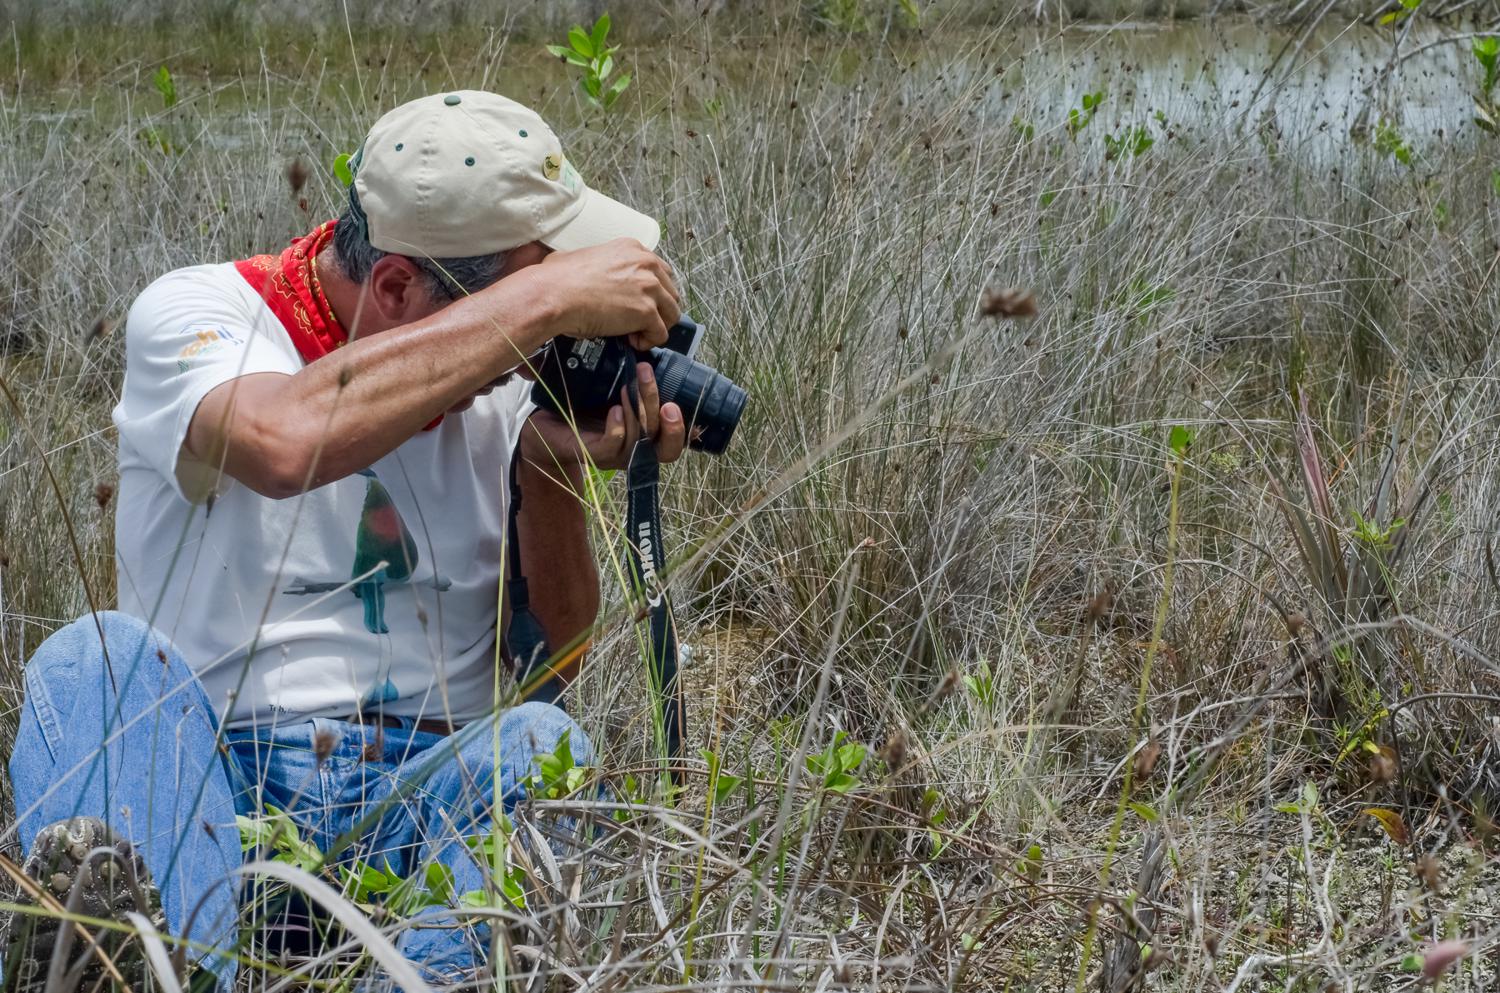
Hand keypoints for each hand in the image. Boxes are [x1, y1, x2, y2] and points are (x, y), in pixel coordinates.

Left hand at [520, 362, 687, 472]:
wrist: (545, 425)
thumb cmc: (581, 409)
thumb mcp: (612, 395)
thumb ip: (633, 386)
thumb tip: (651, 358)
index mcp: (642, 439)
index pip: (672, 444)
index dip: (682, 431)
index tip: (677, 405)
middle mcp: (632, 451)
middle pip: (663, 446)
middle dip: (665, 417)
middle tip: (655, 384)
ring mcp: (613, 455)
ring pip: (639, 440)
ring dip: (640, 411)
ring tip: (630, 384)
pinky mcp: (591, 453)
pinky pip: (612, 445)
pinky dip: (618, 428)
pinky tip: (616, 410)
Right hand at [535, 239, 680, 350]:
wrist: (553, 294)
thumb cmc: (558, 278)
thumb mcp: (584, 256)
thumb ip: (603, 264)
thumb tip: (593, 276)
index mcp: (632, 249)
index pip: (660, 272)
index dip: (651, 292)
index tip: (639, 303)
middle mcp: (645, 264)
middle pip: (670, 292)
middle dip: (658, 310)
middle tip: (638, 321)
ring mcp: (649, 287)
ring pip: (672, 314)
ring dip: (656, 326)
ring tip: (635, 333)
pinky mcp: (646, 310)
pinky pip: (661, 334)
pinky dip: (649, 342)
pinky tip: (632, 341)